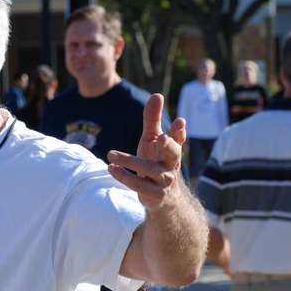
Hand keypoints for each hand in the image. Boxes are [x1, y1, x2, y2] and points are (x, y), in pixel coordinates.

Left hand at [106, 93, 185, 209]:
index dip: (179, 130)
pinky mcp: (155, 194)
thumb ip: (152, 119)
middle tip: (160, 137)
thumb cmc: (155, 160)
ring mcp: (165, 180)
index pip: (178, 137)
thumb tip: (157, 95)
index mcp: (172, 148)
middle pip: (173, 153)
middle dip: (168, 144)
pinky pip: (139, 186)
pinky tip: (111, 168)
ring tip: (111, 154)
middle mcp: (172, 163)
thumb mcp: (152, 139)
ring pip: (149, 169)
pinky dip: (124, 177)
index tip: (180, 121)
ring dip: (129, 161)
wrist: (160, 195)